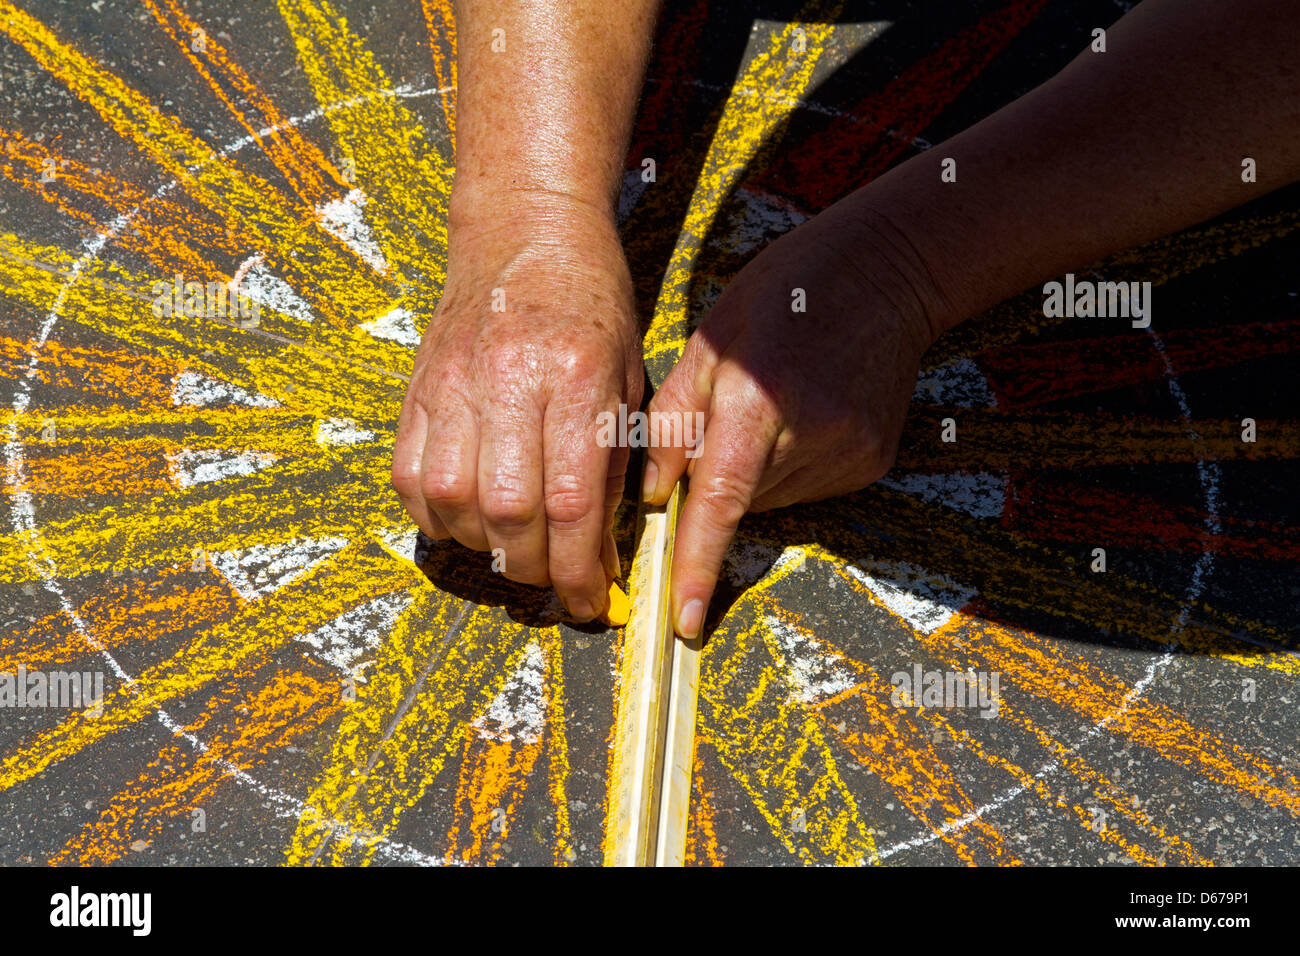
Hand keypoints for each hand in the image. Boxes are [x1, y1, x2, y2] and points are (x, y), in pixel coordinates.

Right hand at [391, 195, 642, 620]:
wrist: (525, 231)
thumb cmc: (593, 306)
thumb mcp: (627, 375)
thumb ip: (614, 463)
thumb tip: (597, 553)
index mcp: (575, 376)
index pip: (573, 502)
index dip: (579, 571)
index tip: (592, 603)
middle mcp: (508, 381)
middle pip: (509, 513)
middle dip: (534, 568)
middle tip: (554, 578)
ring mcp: (453, 382)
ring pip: (454, 502)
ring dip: (486, 548)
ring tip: (513, 549)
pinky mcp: (418, 388)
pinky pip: (410, 478)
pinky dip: (438, 517)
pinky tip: (468, 520)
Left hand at [642, 202, 941, 638]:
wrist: (890, 270)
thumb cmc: (787, 291)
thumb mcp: (712, 339)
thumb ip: (674, 419)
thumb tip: (654, 495)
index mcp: (758, 399)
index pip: (719, 501)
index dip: (697, 564)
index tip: (683, 619)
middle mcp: (810, 436)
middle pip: (740, 499)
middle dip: (715, 480)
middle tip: (725, 421)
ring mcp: (849, 453)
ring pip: (772, 496)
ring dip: (752, 471)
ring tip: (770, 404)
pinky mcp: (871, 461)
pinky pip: (807, 486)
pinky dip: (787, 465)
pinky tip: (799, 413)